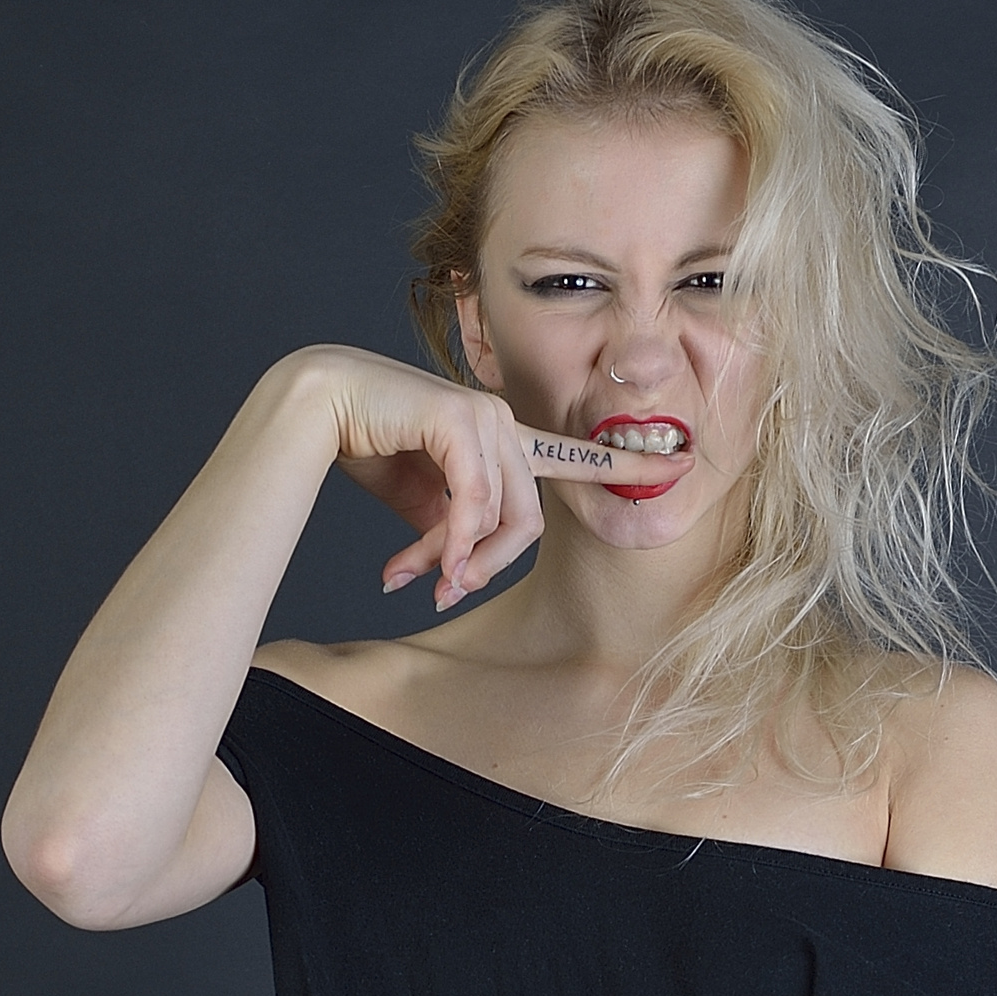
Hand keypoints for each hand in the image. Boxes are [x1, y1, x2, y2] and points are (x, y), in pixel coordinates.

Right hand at [322, 348, 692, 608]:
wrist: (318, 405)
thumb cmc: (367, 439)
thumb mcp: (421, 495)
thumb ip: (452, 521)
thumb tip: (460, 561)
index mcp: (501, 436)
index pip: (575, 455)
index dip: (627, 465)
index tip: (678, 464)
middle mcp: (502, 422)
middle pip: (528, 520)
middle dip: (486, 566)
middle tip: (445, 590)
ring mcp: (486, 417)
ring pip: (501, 518)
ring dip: (456, 559)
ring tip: (413, 575)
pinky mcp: (461, 419)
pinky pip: (474, 503)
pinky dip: (452, 543)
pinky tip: (427, 565)